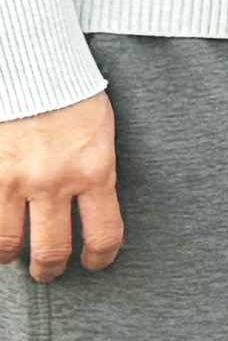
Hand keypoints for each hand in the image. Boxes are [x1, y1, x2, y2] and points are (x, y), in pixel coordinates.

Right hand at [0, 91, 118, 279]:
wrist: (33, 67)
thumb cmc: (71, 97)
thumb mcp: (100, 135)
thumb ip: (94, 173)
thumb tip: (90, 209)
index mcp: (95, 171)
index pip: (104, 234)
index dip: (100, 258)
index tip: (95, 263)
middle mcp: (54, 181)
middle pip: (52, 250)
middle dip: (49, 269)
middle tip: (46, 272)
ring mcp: (13, 180)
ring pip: (6, 244)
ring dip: (8, 256)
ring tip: (10, 255)